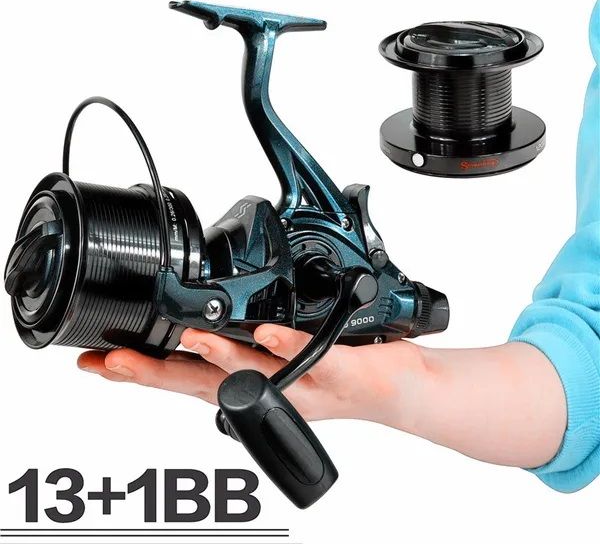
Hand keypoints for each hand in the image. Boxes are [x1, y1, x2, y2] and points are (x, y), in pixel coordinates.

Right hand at [77, 325, 425, 426]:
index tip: (97, 362)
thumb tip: (201, 326)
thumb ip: (241, 346)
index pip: (186, 377)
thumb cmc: (335, 369)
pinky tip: (263, 335)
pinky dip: (285, 347)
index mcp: (251, 381)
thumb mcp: (276, 358)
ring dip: (218, 358)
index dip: (140, 372)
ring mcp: (305, 382)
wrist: (396, 389)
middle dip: (155, 374)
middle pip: (205, 385)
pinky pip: (313, 358)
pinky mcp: (340, 369)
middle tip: (111, 362)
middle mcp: (271, 389)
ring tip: (185, 340)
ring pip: (254, 374)